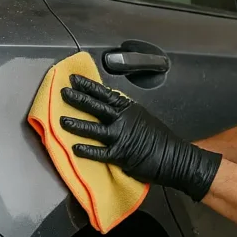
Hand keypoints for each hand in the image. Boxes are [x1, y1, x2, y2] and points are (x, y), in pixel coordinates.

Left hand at [59, 74, 221, 201]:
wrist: (174, 157)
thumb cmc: (160, 138)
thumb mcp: (143, 117)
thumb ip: (125, 113)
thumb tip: (110, 109)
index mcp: (129, 108)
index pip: (105, 94)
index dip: (88, 86)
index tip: (75, 80)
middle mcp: (123, 120)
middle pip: (96, 106)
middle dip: (78, 98)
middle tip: (63, 92)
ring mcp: (121, 136)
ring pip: (93, 128)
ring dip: (76, 124)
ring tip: (62, 121)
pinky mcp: (120, 155)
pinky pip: (99, 152)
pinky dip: (86, 150)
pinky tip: (74, 148)